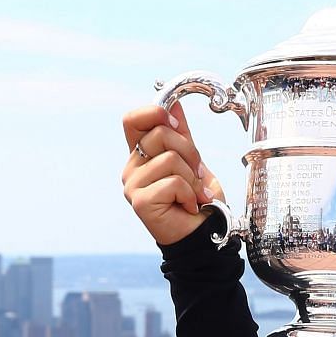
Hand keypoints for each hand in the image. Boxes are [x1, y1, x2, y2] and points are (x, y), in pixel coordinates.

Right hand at [121, 99, 226, 245]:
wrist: (203, 232)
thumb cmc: (196, 198)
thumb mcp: (192, 160)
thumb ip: (181, 135)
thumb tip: (175, 104)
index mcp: (140, 155)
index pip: (132, 119)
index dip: (154, 113)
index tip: (177, 124)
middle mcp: (131, 168)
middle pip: (160, 134)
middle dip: (189, 152)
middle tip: (197, 173)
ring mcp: (132, 185)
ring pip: (169, 159)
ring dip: (192, 177)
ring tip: (194, 194)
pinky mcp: (140, 202)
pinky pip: (172, 181)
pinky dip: (189, 193)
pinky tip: (188, 205)